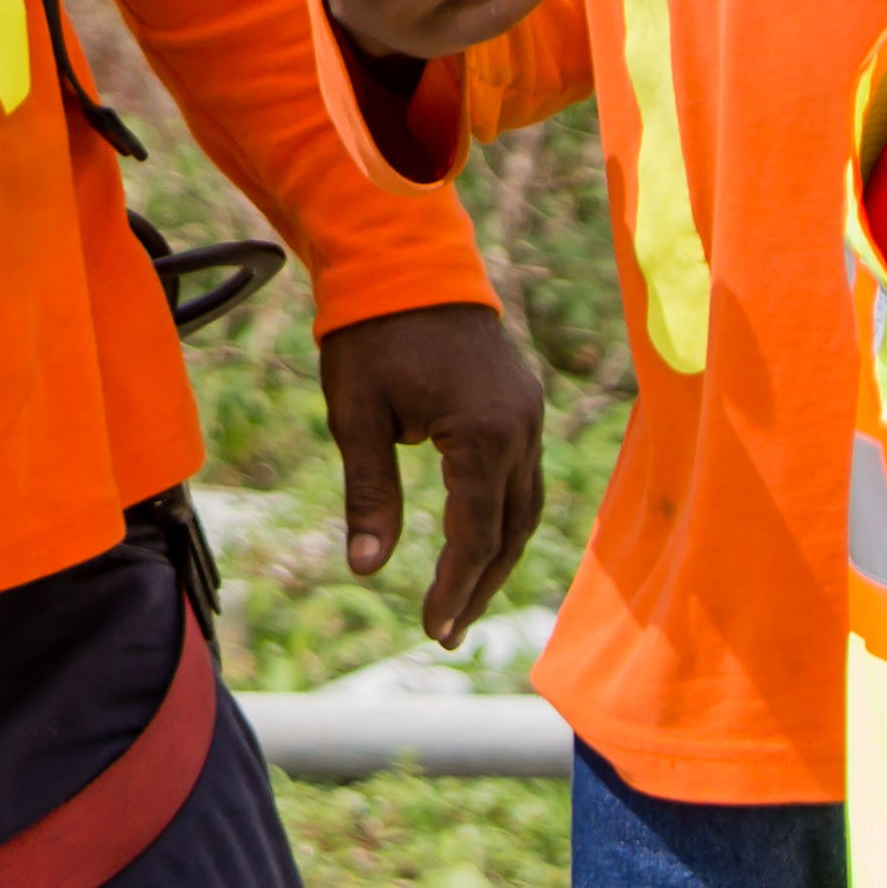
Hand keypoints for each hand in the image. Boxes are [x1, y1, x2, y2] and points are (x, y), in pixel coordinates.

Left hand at [317, 298, 546, 645]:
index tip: (433, 629)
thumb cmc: (370, 335)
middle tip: (445, 629)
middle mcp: (521, 428)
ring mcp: (529, 413)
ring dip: (494, 553)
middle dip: (479, 584)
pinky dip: (502, 514)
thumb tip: (365, 569)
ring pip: (523, 505)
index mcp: (485, 434)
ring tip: (461, 597)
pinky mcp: (522, 402)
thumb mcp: (357, 416)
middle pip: (510, 529)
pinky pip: (522, 474)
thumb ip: (369, 495)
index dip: (455, 587)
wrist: (401, 258)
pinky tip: (477, 538)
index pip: (476, 534)